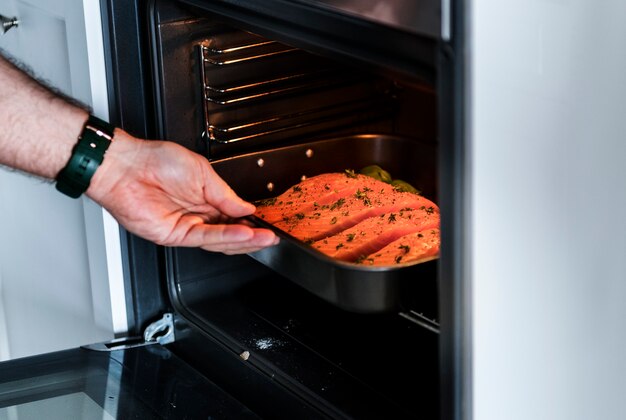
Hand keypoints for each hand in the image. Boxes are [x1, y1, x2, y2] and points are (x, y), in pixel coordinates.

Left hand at [87, 130, 278, 253]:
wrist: (127, 165)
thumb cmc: (154, 161)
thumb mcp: (203, 172)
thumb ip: (226, 194)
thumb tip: (246, 208)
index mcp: (205, 200)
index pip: (233, 219)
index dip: (251, 223)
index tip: (268, 224)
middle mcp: (196, 216)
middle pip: (229, 234)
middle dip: (253, 237)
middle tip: (270, 236)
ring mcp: (185, 227)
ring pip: (220, 241)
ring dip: (244, 240)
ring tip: (262, 237)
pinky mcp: (174, 235)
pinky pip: (205, 239)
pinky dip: (226, 237)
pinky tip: (243, 233)